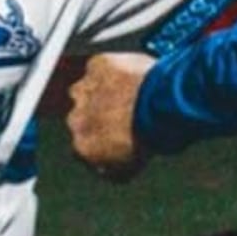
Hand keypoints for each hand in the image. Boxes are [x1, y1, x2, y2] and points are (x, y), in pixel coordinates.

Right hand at [66, 51, 152, 181]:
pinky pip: (101, 67)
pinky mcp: (96, 67)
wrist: (160, 106)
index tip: (115, 133)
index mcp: (81, 145)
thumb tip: (104, 168)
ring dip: (104, 91)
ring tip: (130, 94)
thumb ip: (107, 168)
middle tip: (126, 112)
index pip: (83, 142)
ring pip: (89, 89)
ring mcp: (84, 90)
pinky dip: (113, 70)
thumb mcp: (127, 168)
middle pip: (82, 114)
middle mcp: (76, 118)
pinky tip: (131, 77)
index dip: (100, 136)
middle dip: (99, 112)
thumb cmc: (148, 135)